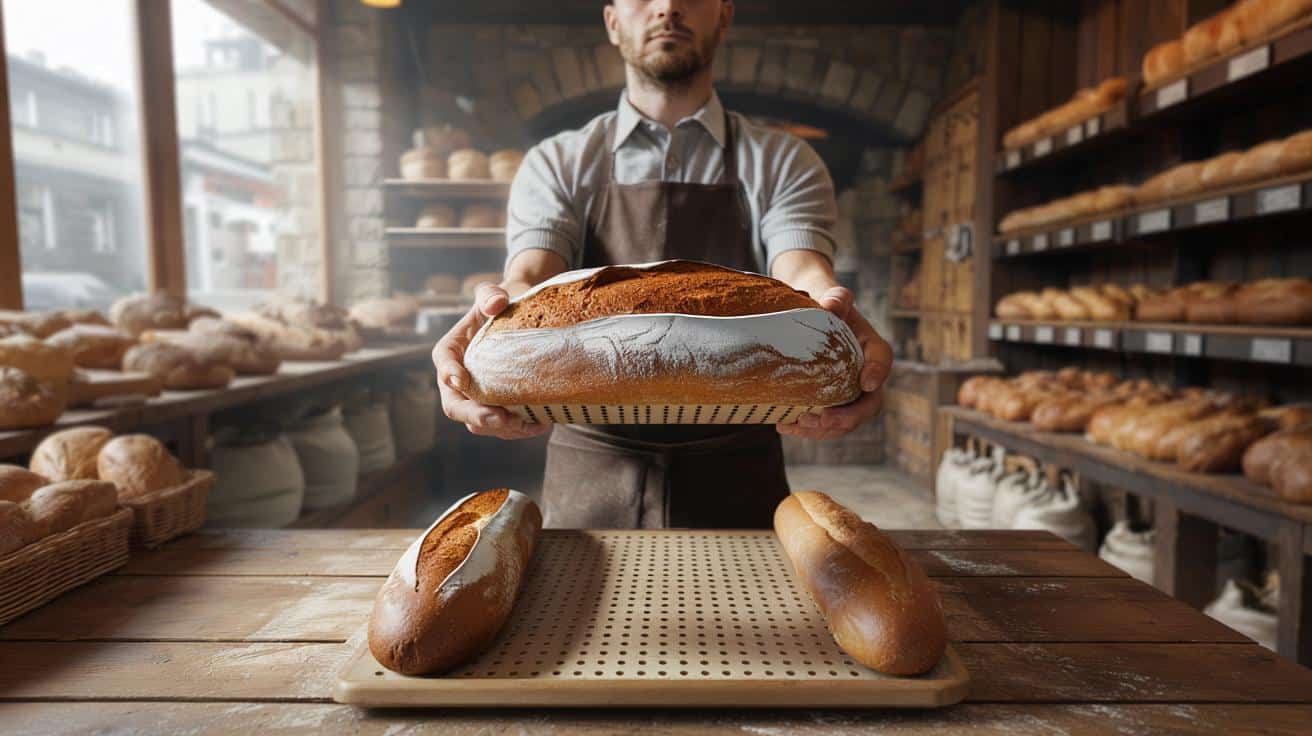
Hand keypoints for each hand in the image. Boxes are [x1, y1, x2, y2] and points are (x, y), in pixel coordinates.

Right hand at [433, 283, 550, 439]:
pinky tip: (540, 424)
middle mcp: (457, 381)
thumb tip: (496, 304)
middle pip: (455, 406)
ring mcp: (475, 399)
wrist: (518, 322)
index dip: (449, 374)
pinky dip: (518, 430)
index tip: (462, 379)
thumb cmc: (499, 307)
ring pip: (478, 424)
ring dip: (501, 429)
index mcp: (450, 352)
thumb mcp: (492, 295)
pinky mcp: (495, 410)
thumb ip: (489, 294)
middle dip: (475, 415)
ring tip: (527, 425)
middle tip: (498, 418)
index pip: (443, 363)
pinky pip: (501, 428)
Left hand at [778, 286, 892, 439]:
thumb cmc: (826, 307)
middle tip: (825, 420)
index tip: (867, 383)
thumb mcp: (833, 299)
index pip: (882, 360)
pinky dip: (807, 429)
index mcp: (871, 348)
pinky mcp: (830, 405)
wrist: (811, 318)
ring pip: (846, 421)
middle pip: (868, 404)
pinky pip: (825, 424)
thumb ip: (837, 299)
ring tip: (798, 424)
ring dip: (824, 429)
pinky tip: (783, 425)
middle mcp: (865, 376)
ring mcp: (849, 394)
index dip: (878, 372)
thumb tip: (832, 304)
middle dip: (848, 417)